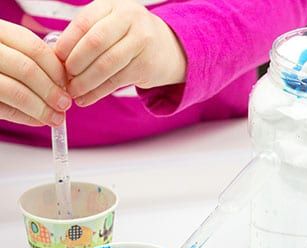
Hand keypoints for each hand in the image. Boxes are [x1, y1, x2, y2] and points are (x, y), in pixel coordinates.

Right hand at [0, 20, 69, 126]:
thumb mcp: (9, 50)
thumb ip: (31, 59)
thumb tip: (64, 79)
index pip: (35, 48)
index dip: (57, 69)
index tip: (68, 83)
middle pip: (27, 70)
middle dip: (52, 90)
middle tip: (65, 103)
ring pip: (15, 91)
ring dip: (41, 109)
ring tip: (55, 118)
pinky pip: (3, 109)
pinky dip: (24, 117)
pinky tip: (37, 120)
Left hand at [56, 0, 186, 106]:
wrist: (170, 49)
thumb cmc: (130, 38)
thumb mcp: (110, 26)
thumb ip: (86, 36)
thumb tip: (55, 59)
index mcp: (113, 5)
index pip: (83, 23)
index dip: (66, 44)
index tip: (55, 61)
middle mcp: (130, 18)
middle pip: (94, 43)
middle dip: (75, 64)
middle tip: (63, 78)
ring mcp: (142, 40)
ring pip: (106, 64)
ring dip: (85, 82)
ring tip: (73, 92)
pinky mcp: (147, 64)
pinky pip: (117, 81)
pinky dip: (98, 92)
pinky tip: (87, 99)